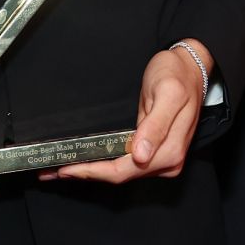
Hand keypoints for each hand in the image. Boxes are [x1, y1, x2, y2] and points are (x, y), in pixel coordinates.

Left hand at [50, 43, 205, 182]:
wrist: (190, 68)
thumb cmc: (178, 76)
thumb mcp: (167, 94)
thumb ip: (155, 125)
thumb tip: (141, 155)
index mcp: (169, 151)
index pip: (123, 171)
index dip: (94, 172)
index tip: (67, 168)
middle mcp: (167, 161)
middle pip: (119, 176)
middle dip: (86, 173)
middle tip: (53, 170)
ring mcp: (161, 159)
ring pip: (121, 173)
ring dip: (92, 171)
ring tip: (62, 167)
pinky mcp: (154, 152)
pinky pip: (125, 164)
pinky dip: (103, 164)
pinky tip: (86, 160)